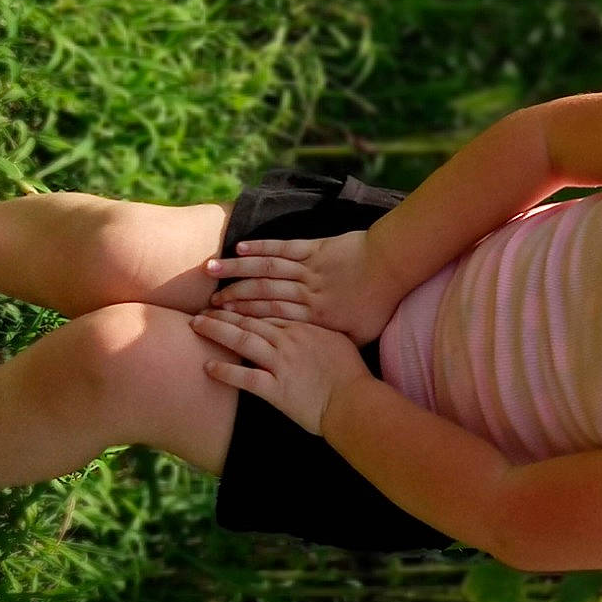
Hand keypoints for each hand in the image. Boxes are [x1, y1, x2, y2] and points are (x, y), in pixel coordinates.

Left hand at [192, 310, 372, 436]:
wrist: (355, 401)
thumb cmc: (352, 375)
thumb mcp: (340, 342)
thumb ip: (321, 332)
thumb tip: (310, 328)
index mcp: (305, 327)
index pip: (268, 310)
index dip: (246, 305)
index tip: (229, 301)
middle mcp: (290, 340)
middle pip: (250, 320)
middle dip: (224, 312)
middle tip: (203, 308)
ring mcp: (281, 364)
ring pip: (243, 340)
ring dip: (217, 331)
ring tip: (197, 324)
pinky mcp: (276, 389)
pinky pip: (244, 377)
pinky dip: (225, 372)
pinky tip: (208, 366)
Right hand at [202, 230, 400, 344]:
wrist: (395, 267)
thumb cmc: (380, 304)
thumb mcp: (360, 335)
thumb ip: (333, 342)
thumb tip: (316, 354)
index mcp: (314, 317)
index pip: (270, 320)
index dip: (243, 322)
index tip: (220, 326)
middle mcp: (306, 292)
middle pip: (261, 296)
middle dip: (232, 300)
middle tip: (206, 305)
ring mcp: (309, 269)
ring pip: (266, 269)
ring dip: (237, 271)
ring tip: (211, 272)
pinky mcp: (315, 248)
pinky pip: (282, 248)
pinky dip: (260, 247)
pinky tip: (240, 247)